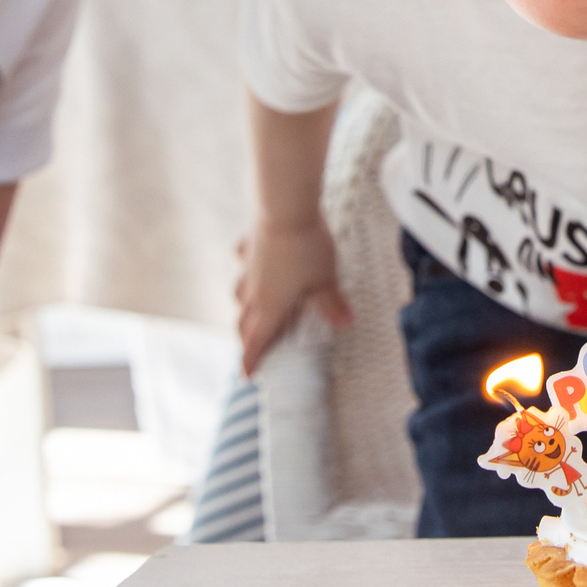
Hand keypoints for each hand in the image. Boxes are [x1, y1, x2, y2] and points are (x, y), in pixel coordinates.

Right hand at [234, 212, 349, 373]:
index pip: (257, 341)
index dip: (251, 360)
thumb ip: (333, 304)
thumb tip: (345, 323)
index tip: (247, 375)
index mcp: (271, 307)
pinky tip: (250, 263)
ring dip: (245, 306)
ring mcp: (249, 268)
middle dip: (247, 337)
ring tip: (251, 310)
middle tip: (251, 345)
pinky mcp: (250, 246)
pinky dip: (247, 267)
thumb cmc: (307, 250)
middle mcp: (254, 291)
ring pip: (240, 294)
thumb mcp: (326, 281)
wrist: (284, 211)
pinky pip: (244, 262)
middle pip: (244, 322)